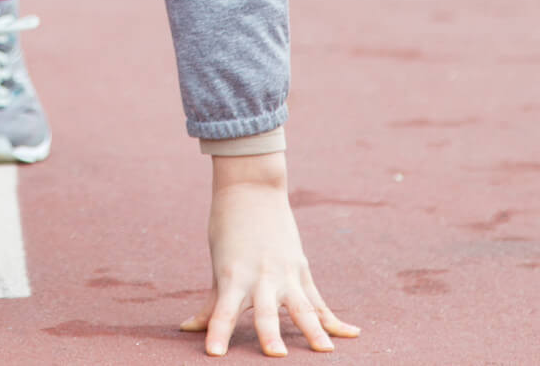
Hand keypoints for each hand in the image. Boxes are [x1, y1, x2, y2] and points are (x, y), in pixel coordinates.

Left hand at [180, 153, 359, 355]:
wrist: (251, 189)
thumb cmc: (228, 229)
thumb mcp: (219, 266)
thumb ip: (211, 304)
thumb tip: (187, 328)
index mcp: (233, 277)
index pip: (223, 312)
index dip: (217, 332)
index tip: (213, 353)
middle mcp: (260, 278)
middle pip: (265, 312)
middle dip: (270, 334)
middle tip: (276, 355)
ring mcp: (285, 275)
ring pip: (301, 308)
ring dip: (313, 330)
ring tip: (325, 350)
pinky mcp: (301, 271)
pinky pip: (318, 301)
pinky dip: (334, 320)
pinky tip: (353, 334)